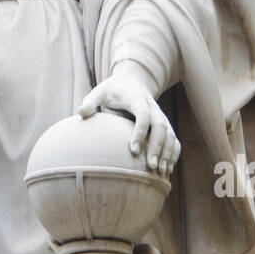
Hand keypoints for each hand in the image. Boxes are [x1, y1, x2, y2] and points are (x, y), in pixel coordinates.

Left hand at [77, 60, 179, 177]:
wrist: (132, 81)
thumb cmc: (112, 90)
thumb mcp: (99, 92)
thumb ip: (90, 102)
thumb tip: (80, 113)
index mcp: (137, 98)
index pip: (143, 114)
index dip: (140, 131)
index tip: (133, 150)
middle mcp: (153, 106)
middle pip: (161, 126)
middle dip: (157, 146)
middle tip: (150, 166)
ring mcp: (160, 115)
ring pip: (170, 133)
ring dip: (167, 152)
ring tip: (160, 172)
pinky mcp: (164, 123)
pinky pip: (173, 138)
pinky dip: (173, 153)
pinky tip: (167, 169)